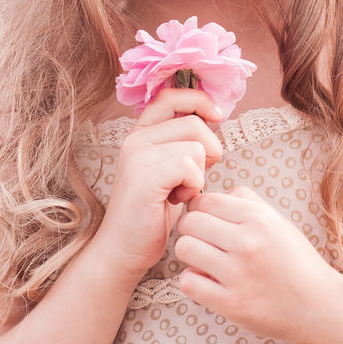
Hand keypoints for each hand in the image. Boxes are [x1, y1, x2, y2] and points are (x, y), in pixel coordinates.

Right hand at [92, 88, 224, 280]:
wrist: (124, 248)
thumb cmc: (152, 212)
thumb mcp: (168, 169)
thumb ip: (182, 142)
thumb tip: (214, 118)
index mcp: (141, 133)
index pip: (171, 95)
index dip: (199, 100)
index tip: (218, 116)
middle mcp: (136, 138)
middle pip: (194, 122)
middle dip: (209, 150)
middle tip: (195, 177)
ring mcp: (138, 156)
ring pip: (195, 146)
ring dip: (200, 174)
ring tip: (182, 192)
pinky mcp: (145, 176)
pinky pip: (189, 166)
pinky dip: (194, 186)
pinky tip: (179, 200)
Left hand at [174, 186, 342, 342]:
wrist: (319, 308)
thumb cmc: (296, 262)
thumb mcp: (278, 222)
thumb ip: (246, 202)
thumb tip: (210, 194)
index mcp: (259, 219)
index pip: (204, 200)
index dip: (199, 209)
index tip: (207, 221)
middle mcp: (247, 243)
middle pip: (189, 221)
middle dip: (191, 230)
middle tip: (204, 242)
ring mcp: (238, 274)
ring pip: (184, 248)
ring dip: (190, 254)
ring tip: (205, 261)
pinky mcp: (231, 303)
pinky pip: (188, 282)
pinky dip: (193, 282)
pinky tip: (208, 283)